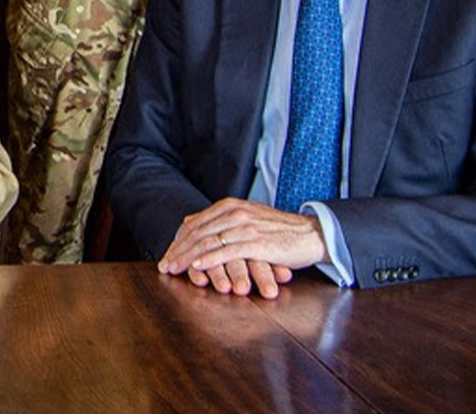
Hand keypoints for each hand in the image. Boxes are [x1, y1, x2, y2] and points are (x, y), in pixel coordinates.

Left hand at [159, 198, 325, 298]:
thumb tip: (189, 220)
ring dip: (188, 258)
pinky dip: (209, 259)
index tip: (167, 255)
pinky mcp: (257, 243)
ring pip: (208, 242)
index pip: (195, 224)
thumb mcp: (245, 217)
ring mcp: (245, 227)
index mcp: (230, 206)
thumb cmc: (278, 230)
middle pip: (198, 233)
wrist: (311, 233)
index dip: (179, 241)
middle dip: (178, 251)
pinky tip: (197, 266)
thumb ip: (218, 218)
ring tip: (174, 269)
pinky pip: (227, 251)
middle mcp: (235, 213)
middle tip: (164, 266)